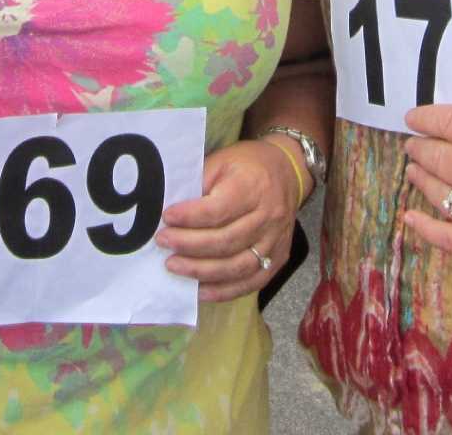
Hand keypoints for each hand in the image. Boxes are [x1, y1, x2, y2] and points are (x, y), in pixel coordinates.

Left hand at [158, 139, 297, 303]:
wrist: (287, 173)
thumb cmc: (248, 166)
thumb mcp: (222, 161)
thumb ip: (199, 183)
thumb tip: (171, 211)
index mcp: (253, 187)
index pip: (218, 210)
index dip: (189, 217)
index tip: (166, 217)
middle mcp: (268, 217)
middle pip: (226, 240)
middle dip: (189, 245)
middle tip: (163, 242)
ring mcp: (275, 241)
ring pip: (237, 266)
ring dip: (201, 271)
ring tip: (174, 266)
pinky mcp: (278, 259)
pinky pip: (251, 282)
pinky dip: (224, 291)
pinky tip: (199, 290)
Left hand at [401, 105, 451, 274]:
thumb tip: (445, 129)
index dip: (428, 119)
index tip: (412, 117)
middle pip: (443, 158)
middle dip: (421, 149)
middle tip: (412, 145)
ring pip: (440, 194)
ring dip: (421, 179)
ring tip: (413, 170)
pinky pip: (447, 238)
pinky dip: (424, 227)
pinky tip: (410, 216)